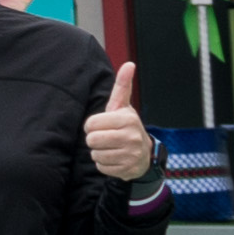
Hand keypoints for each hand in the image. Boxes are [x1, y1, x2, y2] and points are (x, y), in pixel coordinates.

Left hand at [84, 61, 154, 183]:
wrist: (144, 153)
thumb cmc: (125, 126)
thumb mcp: (123, 106)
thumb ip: (122, 86)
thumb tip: (129, 64)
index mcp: (128, 119)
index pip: (90, 124)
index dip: (92, 125)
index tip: (103, 125)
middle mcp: (132, 137)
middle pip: (91, 140)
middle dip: (94, 139)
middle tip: (106, 137)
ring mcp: (132, 155)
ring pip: (95, 155)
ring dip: (99, 152)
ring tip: (111, 147)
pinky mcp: (128, 170)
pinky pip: (101, 167)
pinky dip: (104, 164)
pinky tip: (115, 158)